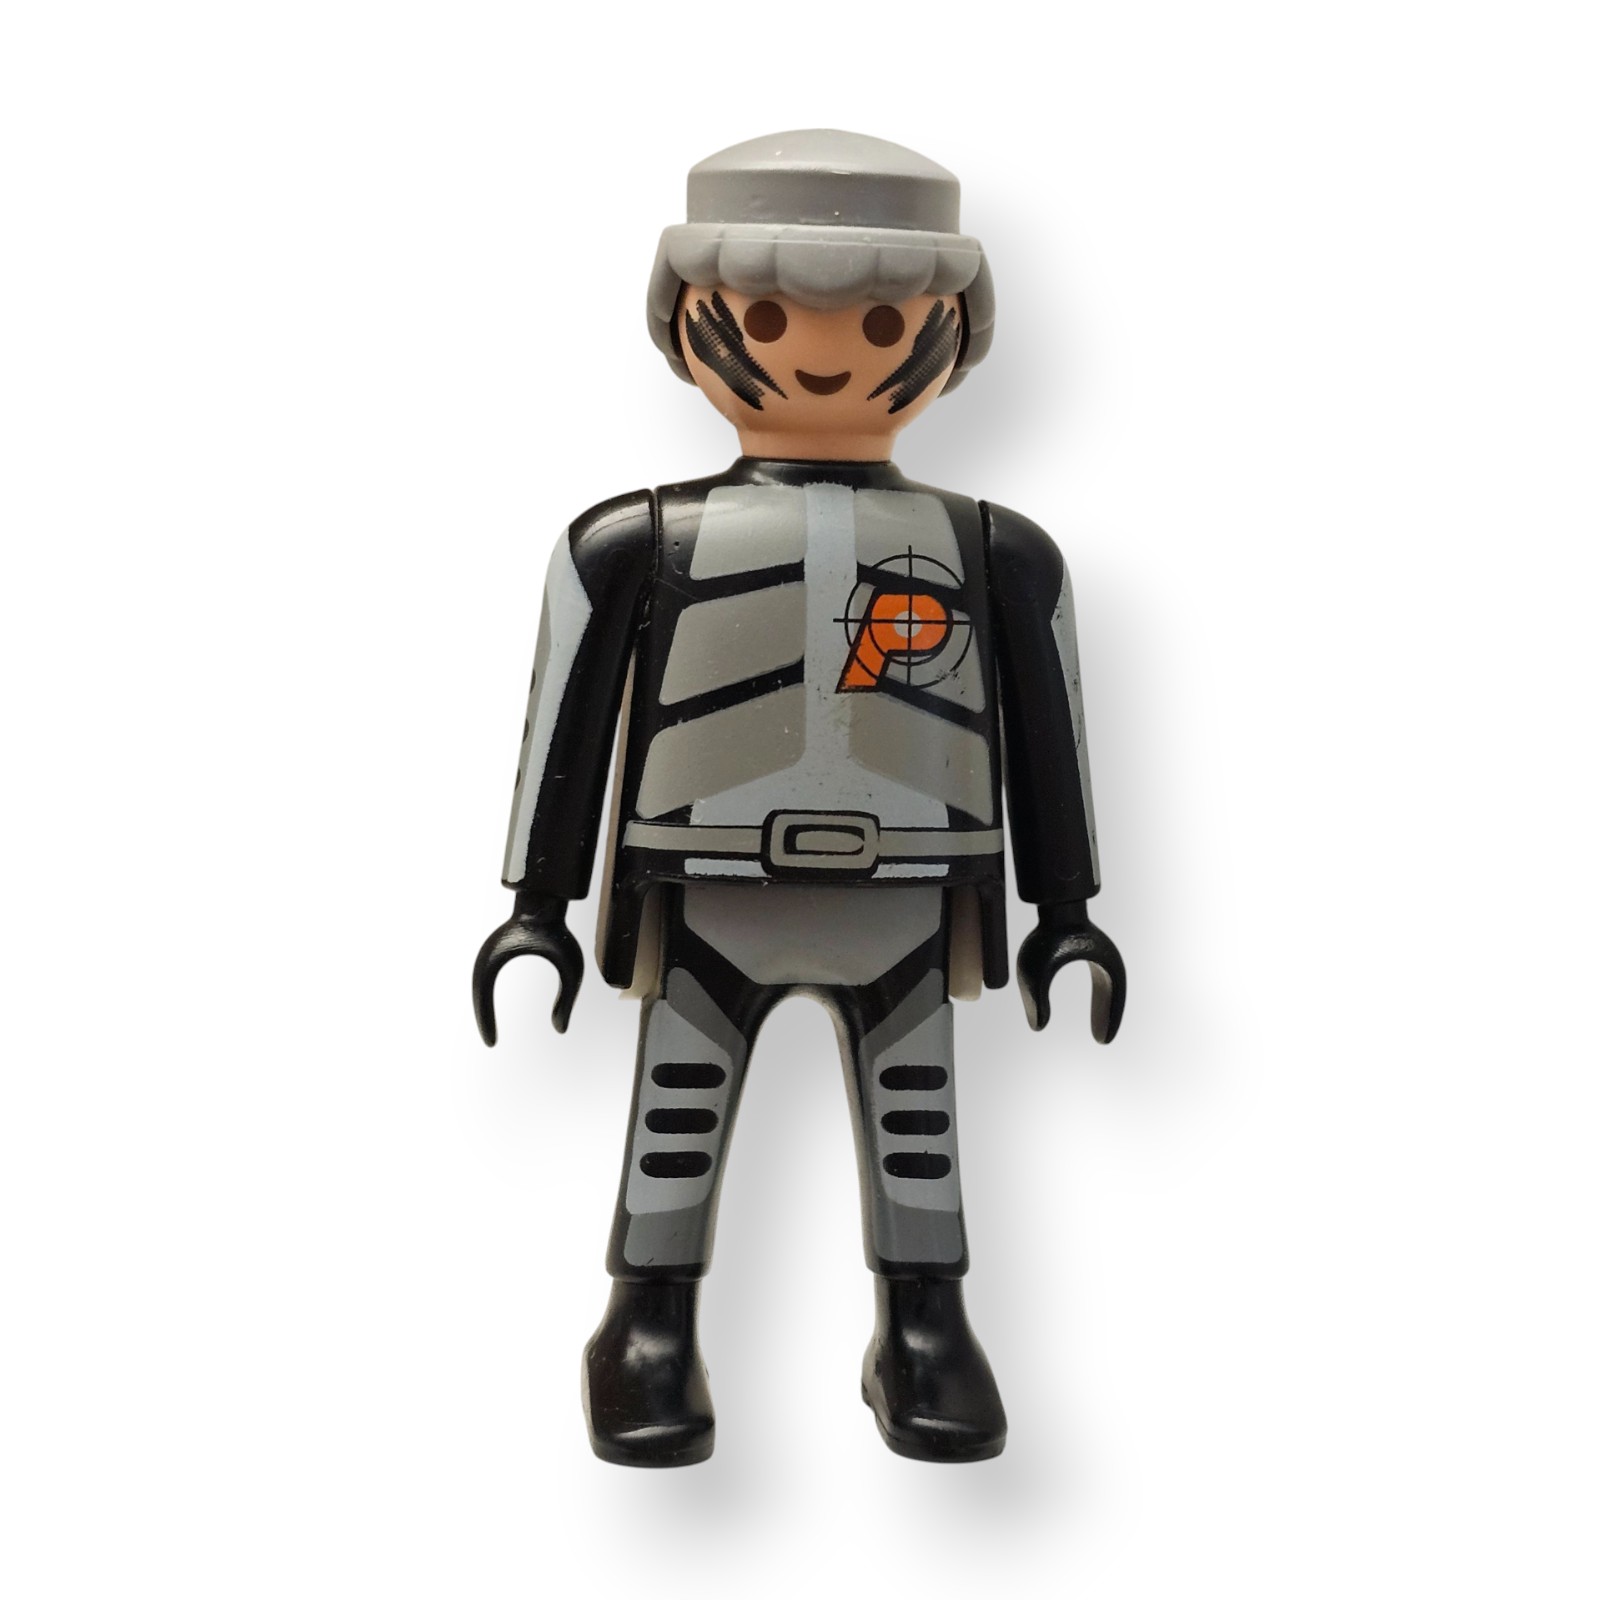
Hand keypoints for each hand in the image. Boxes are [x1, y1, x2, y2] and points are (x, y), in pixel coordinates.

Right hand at [472, 891, 583, 1043]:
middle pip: (478, 993)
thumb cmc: (559, 932)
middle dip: (483, 1019)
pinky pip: (487, 980)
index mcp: (500, 955)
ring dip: (484, 1009)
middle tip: (491, 1043)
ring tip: (491, 1033)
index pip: (482, 994)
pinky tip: (495, 1012)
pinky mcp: (496, 953)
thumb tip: (560, 1029)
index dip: (485, 1020)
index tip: (492, 1042)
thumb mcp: (570, 968)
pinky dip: (488, 999)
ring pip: (480, 987)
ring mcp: (490, 953)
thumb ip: (568, 998)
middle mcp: (488, 954)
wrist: (546, 903)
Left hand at [1016, 900, 1125, 1040]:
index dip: (1109, 1019)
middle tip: (1101, 1040)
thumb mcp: (1037, 972)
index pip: (1114, 997)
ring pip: (1106, 988)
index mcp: (1102, 964)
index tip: (1102, 1040)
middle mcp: (1104, 959)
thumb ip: (1036, 999)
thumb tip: (1037, 1026)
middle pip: (1112, 995)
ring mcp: (1097, 953)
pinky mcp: (1087, 951)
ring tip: (1098, 1031)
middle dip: (1108, 1017)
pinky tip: (1092, 1010)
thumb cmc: (1047, 935)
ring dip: (1103, 1008)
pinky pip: (1098, 981)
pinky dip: (1098, 998)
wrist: (1052, 906)